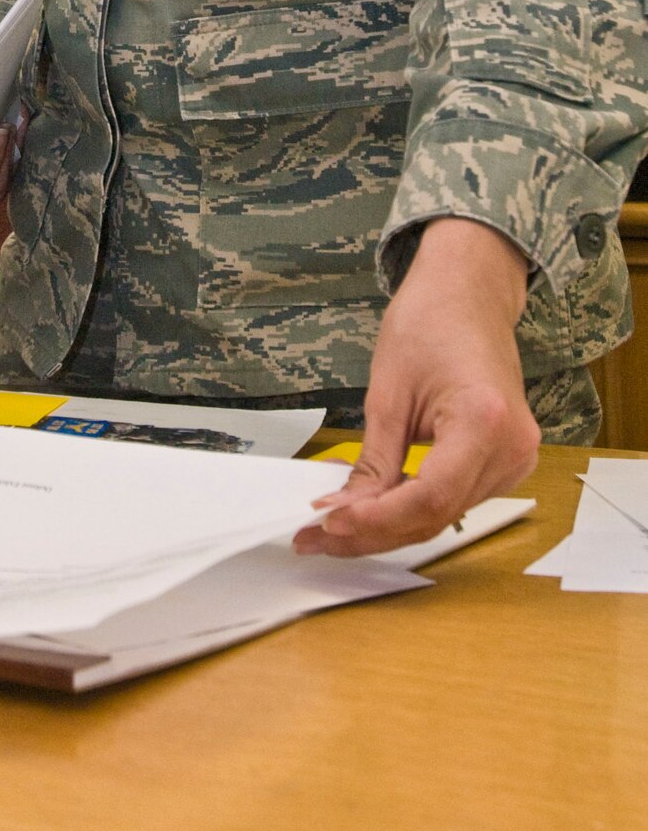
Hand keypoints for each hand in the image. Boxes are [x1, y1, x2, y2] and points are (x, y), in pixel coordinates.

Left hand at [294, 218, 540, 556]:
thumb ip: (373, 460)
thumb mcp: (388, 391)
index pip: (430, 498)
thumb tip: (343, 510)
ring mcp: (516, 459)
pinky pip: (455, 498)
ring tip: (332, 527)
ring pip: (444, 514)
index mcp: (485, 422)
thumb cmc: (429, 322)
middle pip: (436, 514)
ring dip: (389, 525)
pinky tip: (372, 508)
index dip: (377, 520)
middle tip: (316, 537)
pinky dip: (412, 507)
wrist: (468, 292)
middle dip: (373, 531)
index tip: (328, 524)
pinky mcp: (506, 461)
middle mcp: (511, 449)